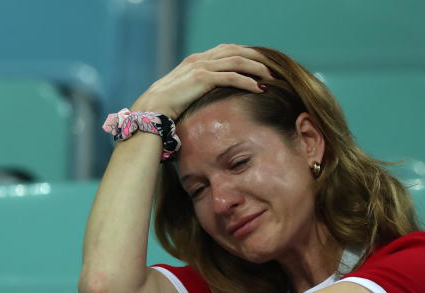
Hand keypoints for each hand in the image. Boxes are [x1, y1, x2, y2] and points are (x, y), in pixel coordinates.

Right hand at [131, 44, 274, 119]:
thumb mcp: (184, 94)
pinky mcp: (202, 78)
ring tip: (272, 78)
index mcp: (196, 60)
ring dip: (257, 69)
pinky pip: (231, 77)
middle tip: (274, 69)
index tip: (262, 65)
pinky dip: (248, 81)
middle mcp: (199, 59)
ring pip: (237, 61)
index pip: (228, 51)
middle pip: (236, 51)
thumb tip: (209, 99)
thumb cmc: (165, 108)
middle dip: (257, 59)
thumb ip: (197, 89)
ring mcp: (200, 66)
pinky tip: (260, 89)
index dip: (247, 55)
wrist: (150, 110)